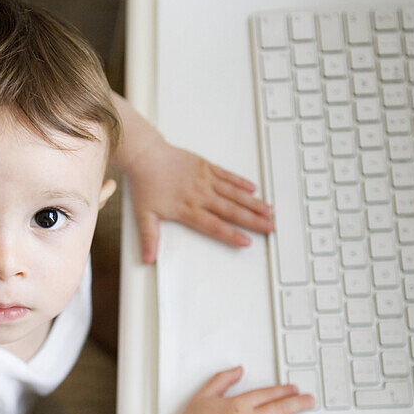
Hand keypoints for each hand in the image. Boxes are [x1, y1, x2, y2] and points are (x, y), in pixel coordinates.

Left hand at [125, 137, 275, 263]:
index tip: (246, 241)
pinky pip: (227, 175)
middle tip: (269, 227)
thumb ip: (149, 238)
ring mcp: (205, 179)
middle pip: (231, 210)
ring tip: (268, 210)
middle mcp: (200, 195)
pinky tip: (253, 189)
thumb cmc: (145, 183)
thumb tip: (147, 258)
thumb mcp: (144, 215)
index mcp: (187, 209)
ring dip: (253, 203)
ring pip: (234, 193)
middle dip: (253, 220)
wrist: (145, 156)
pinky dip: (241, 182)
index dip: (231, 234)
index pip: (214, 225)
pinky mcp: (206, 166)